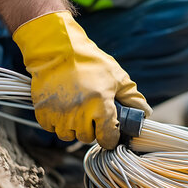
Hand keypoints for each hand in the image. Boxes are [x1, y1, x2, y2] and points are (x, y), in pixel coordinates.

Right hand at [13, 11, 151, 148]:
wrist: (57, 49)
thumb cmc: (90, 62)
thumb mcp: (117, 77)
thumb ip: (132, 98)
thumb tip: (145, 114)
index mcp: (100, 106)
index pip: (107, 138)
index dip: (110, 138)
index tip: (109, 133)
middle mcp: (79, 113)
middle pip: (87, 138)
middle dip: (91, 129)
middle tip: (91, 114)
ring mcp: (59, 114)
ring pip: (68, 136)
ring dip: (73, 127)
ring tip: (75, 111)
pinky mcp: (42, 111)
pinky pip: (51, 128)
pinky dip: (56, 122)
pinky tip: (61, 109)